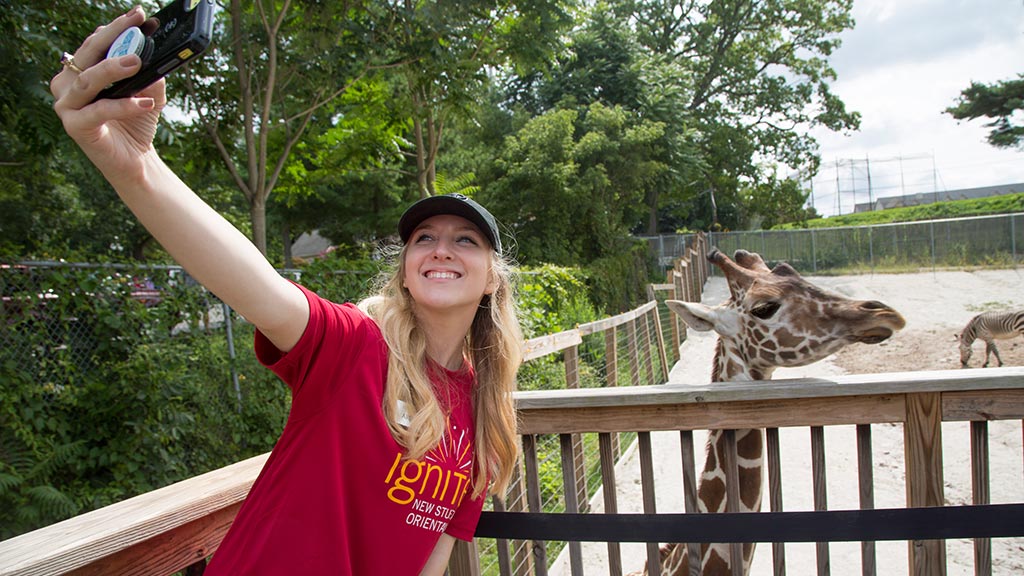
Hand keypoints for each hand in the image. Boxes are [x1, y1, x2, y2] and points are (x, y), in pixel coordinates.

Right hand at [50, 6, 165, 184]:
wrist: (136, 159)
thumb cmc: (137, 122)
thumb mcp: (149, 92)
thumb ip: (150, 73)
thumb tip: (155, 55)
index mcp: (81, 70)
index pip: (96, 41)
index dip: (116, 27)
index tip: (137, 15)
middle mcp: (67, 84)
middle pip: (88, 53)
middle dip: (113, 36)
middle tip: (135, 27)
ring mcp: (67, 105)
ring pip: (88, 79)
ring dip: (112, 68)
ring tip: (136, 62)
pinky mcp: (74, 126)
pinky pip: (99, 110)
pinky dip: (124, 105)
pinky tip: (145, 103)